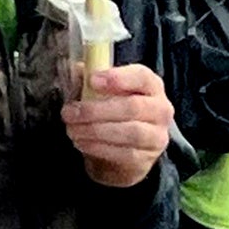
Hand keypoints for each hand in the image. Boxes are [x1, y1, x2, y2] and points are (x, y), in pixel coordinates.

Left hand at [62, 58, 173, 186]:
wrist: (122, 151)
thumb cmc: (113, 113)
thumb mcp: (102, 92)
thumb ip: (91, 79)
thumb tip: (77, 70)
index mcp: (151, 86)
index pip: (142, 77)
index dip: (118, 77)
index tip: (92, 80)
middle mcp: (160, 109)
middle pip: (133, 107)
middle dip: (96, 110)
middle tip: (69, 112)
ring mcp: (156, 135)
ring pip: (130, 132)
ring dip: (95, 130)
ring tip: (72, 129)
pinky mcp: (147, 158)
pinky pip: (124, 153)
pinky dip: (98, 147)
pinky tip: (81, 142)